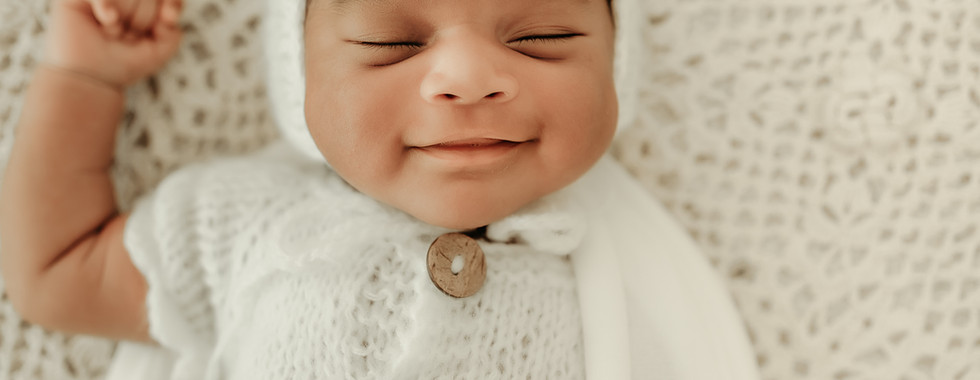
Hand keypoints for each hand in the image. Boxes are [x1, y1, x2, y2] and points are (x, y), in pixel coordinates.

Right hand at [44, 0, 183, 88]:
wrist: (92, 77)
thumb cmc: (126, 62)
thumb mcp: (161, 50)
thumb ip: (173, 29)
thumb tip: (166, 12)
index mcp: (148, 2)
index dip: (172, 2)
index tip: (168, 19)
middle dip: (142, 21)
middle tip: (128, 37)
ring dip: (124, 21)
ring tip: (113, 34)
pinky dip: (107, 7)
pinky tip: (108, 20)